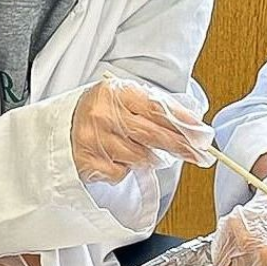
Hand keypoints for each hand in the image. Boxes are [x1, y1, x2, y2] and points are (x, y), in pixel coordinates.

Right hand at [72, 76, 213, 183]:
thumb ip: (158, 107)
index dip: (182, 123)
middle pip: (152, 135)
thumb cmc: (105, 110)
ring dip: (149, 157)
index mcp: (117, 93)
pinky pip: (121, 172)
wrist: (64, 123)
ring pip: (140, 157)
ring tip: (142, 149)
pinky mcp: (86, 162)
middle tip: (198, 154)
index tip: (202, 135)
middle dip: (179, 146)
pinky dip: (126, 169)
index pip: (157, 109)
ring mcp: (93, 139)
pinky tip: (118, 157)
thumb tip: (193, 125)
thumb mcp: (128, 98)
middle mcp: (103, 114)